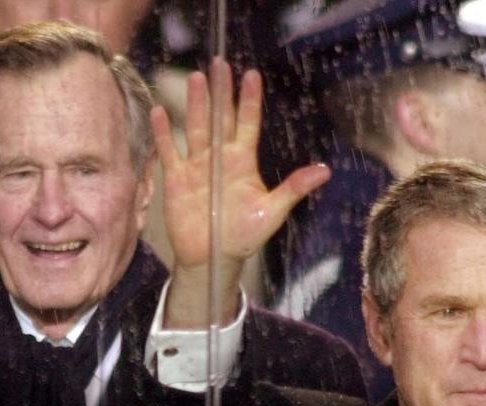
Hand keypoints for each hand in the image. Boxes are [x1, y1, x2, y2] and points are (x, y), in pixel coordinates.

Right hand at [151, 59, 329, 327]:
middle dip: (221, 93)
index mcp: (243, 163)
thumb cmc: (244, 236)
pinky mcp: (177, 179)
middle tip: (220, 65)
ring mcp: (197, 167)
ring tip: (197, 79)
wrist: (213, 259)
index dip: (250, 101)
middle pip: (220, 119)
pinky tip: (160, 112)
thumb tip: (325, 171)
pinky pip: (169, 152)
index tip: (252, 76)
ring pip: (196, 129)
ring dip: (196, 105)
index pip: (248, 124)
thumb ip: (294, 188)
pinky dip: (164, 134)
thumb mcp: (272, 211)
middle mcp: (220, 159)